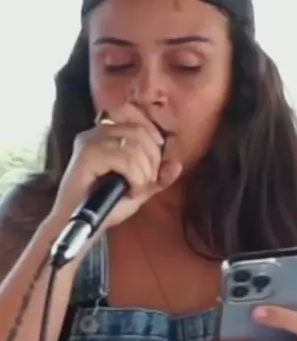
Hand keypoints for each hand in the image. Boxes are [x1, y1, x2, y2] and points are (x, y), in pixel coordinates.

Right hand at [50, 103, 182, 230]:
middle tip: (145, 183)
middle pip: (139, 131)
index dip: (151, 134)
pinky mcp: (86, 156)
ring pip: (134, 146)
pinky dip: (136, 179)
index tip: (154, 161)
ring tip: (136, 190)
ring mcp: (89, 142)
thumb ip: (157, 178)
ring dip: (144, 172)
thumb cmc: (103, 207)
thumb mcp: (138, 190)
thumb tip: (177, 165)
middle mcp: (95, 132)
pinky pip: (125, 160)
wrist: (74, 225)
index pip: (132, 115)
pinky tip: (130, 192)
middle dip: (152, 160)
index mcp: (104, 133)